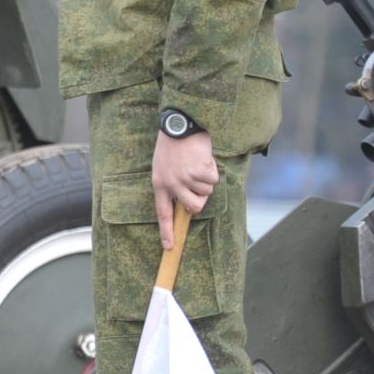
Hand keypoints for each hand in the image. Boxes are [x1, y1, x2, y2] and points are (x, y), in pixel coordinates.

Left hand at [153, 131, 218, 248]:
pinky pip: (214, 180)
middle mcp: (171, 184)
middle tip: (197, 181)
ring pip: (206, 193)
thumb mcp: (164, 167)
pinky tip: (202, 158)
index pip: (163, 213)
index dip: (166, 231)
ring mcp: (186, 179)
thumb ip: (172, 186)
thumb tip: (187, 207)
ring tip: (196, 163)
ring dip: (206, 179)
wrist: (180, 127)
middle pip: (194, 207)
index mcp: (159, 184)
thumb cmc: (172, 147)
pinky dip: (212, 170)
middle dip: (200, 198)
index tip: (169, 247)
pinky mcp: (200, 172)